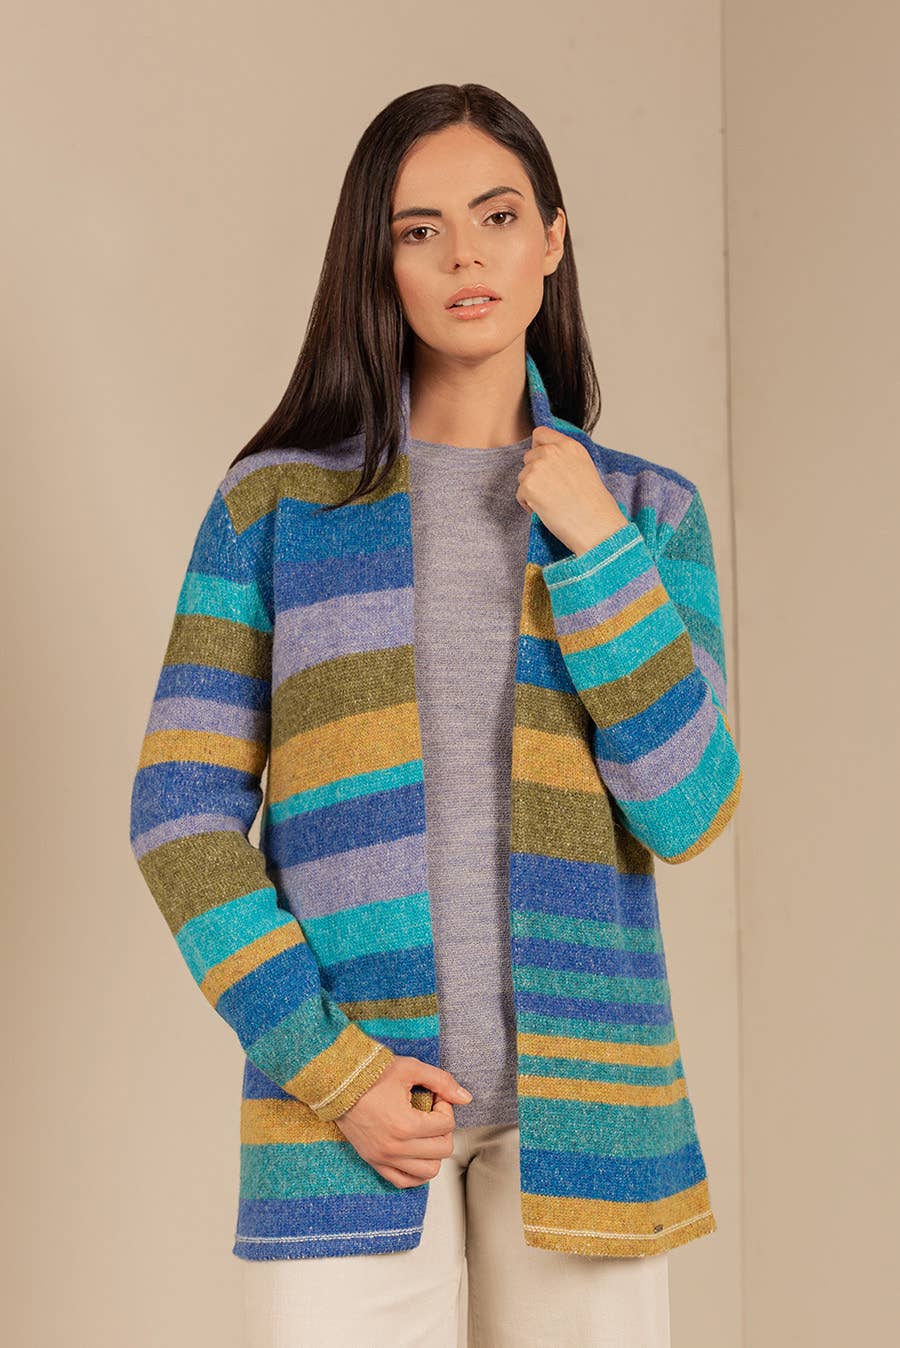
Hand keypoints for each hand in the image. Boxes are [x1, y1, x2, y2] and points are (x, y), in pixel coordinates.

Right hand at [333, 1055, 472, 1187]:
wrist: (337, 1084)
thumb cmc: (372, 1074)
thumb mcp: (410, 1069)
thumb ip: (441, 1081)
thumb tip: (466, 1098)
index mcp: (406, 1125)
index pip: (446, 1125)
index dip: (446, 1106)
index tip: (435, 1096)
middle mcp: (396, 1148)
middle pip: (442, 1150)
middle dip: (444, 1129)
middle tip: (432, 1112)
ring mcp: (384, 1158)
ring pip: (428, 1172)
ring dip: (434, 1152)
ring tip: (425, 1132)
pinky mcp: (375, 1162)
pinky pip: (404, 1181)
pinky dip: (417, 1171)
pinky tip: (417, 1151)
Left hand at [515, 425, 625, 555]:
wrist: (596, 526)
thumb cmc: (594, 505)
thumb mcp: (584, 468)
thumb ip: (564, 458)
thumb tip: (545, 459)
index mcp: (569, 446)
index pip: (540, 434)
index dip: (538, 448)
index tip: (544, 463)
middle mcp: (552, 452)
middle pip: (528, 457)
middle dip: (535, 474)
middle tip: (553, 492)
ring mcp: (538, 467)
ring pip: (522, 476)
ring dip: (532, 491)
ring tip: (553, 503)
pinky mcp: (528, 485)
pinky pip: (519, 495)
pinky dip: (529, 505)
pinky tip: (547, 511)